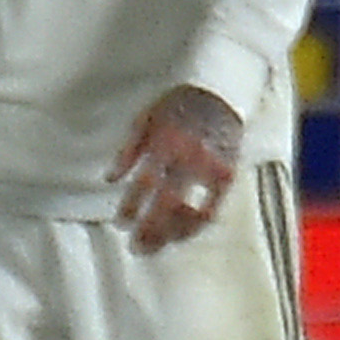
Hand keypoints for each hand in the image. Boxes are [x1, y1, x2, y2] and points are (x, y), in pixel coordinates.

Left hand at [112, 83, 244, 251]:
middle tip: (137, 246)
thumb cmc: (176, 106)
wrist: (218, 94)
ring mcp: (212, 169)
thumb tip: (110, 178)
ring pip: (193, 213)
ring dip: (172, 233)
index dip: (132, 206)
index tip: (121, 223)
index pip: (145, 182)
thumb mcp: (143, 120)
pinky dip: (195, 226)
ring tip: (156, 246)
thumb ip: (127, 151)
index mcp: (165, 142)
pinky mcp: (228, 176)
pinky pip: (213, 210)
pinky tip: (180, 234)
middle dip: (151, 228)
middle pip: (168, 202)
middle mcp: (190, 157)